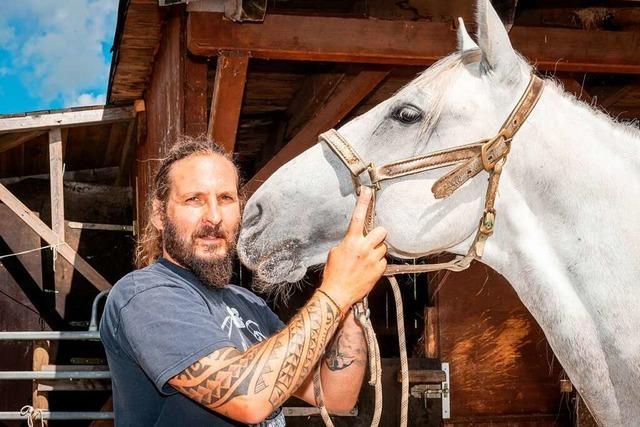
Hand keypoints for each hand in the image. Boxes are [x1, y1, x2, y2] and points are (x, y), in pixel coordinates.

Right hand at [319, 187, 386, 310]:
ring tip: (367, 260)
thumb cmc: (334, 273)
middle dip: (378, 235)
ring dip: (377, 251)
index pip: (358, 217)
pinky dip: (378, 264)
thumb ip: (347, 243)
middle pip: (381, 231)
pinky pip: (383, 261)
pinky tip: (368, 270)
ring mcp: (372, 259)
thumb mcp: (335, 253)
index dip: (363, 202)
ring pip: (383, 247)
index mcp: (351, 241)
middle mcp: (363, 247)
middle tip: (373, 241)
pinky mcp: (379, 270)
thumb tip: (354, 240)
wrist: (337, 293)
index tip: (367, 191)